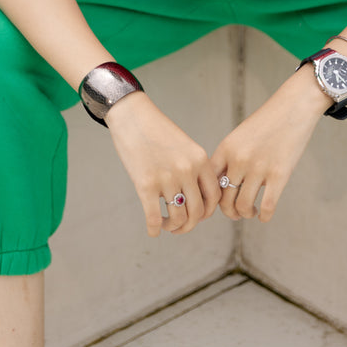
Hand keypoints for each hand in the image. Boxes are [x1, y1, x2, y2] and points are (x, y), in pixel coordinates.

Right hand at [106, 92, 221, 236]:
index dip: (207, 212)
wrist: (132, 115)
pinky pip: (154, 218)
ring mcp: (166, 178)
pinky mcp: (145, 184)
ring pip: (178, 218)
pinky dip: (154, 229)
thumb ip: (194, 169)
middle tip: (180, 226)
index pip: (214, 197)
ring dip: (173, 228)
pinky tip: (153, 230)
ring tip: (166, 224)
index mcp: (200, 159)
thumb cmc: (157, 131)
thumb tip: (196, 200)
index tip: (196, 215)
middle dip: (189, 225)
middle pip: (197, 212)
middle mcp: (187, 170)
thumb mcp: (185, 146)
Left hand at [211, 68, 327, 222]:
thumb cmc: (267, 122)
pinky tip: (264, 214)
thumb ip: (230, 157)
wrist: (293, 107)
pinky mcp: (279, 175)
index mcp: (226, 148)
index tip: (218, 203)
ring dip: (246, 214)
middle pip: (224, 200)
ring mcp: (259, 168)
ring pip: (243, 207)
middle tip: (236, 212)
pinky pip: (267, 207)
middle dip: (229, 211)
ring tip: (251, 211)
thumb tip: (223, 186)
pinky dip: (264, 216)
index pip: (209, 182)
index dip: (211, 198)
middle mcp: (239, 159)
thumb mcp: (240, 136)